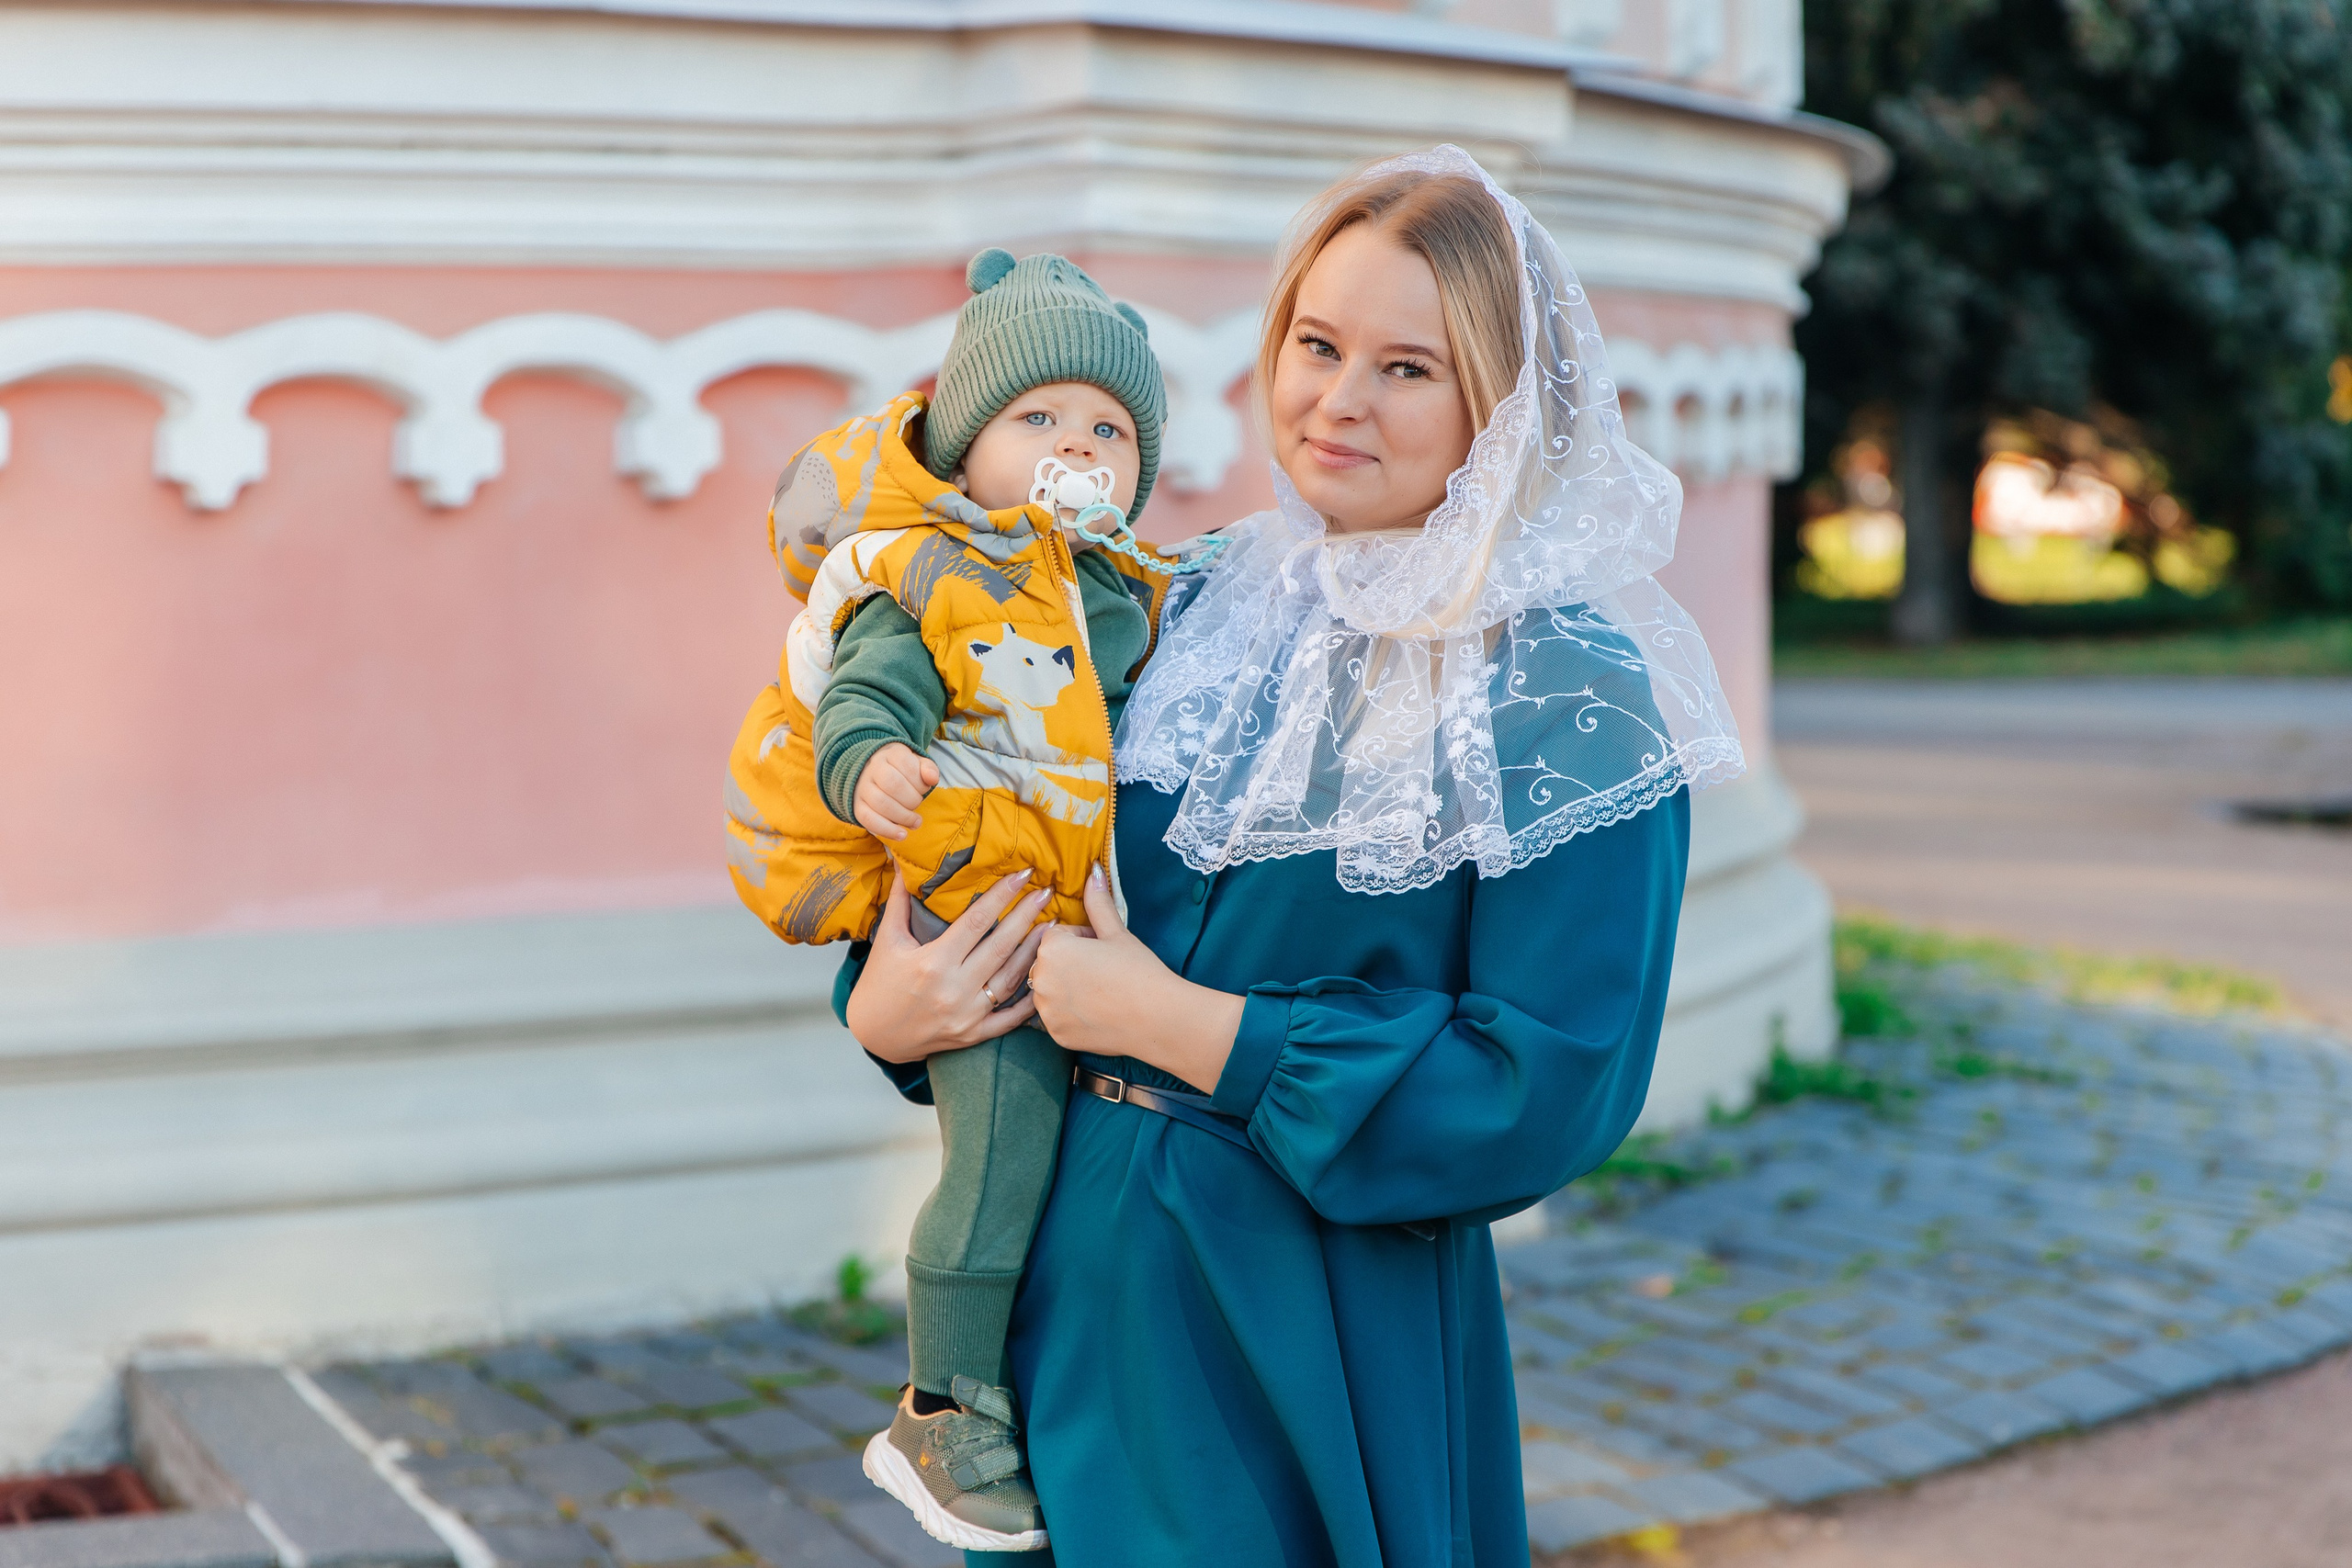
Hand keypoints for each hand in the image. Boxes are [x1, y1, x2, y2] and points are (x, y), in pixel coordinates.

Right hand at [847, 871, 1050, 1062]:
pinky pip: (1010, 1019)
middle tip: (1046, 892)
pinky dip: (1030, 1001)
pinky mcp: (973, 1035)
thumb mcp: (887, 941)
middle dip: (1026, 916)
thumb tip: (902, 863)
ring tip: (1052, 927)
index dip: (1001, 896)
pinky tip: (1045, 976)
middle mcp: (953, 990)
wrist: (873, 1035)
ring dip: (1033, 951)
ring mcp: (966, 1016)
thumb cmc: (879, 985)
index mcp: (933, 962)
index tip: (1021, 875)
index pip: (975, 922)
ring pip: (1010, 979)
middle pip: (1000, 947)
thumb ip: (900, 902)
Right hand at [855, 742, 937, 841]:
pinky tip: (902, 835)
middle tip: (917, 804)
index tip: (924, 788)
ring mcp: (862, 787)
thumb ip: (928, 769)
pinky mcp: (857, 806)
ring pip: (881, 803)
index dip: (920, 782)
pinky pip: (868, 820)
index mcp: (889, 755)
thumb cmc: (899, 771)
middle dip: (912, 800)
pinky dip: (887, 830)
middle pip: (893, 785)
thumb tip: (932, 779)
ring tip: (915, 822)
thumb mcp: (915, 763)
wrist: (870, 772)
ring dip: (903, 817)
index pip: (907, 766)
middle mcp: (873, 769)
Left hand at [1032, 869, 1243, 1094]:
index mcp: (1052, 947)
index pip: (1057, 935)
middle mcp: (1039, 978)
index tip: (1104, 952)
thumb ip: (1098, 902)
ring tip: (1102, 994)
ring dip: (1068, 989)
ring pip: (1051, 990)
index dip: (1083, 941)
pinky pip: (1056, 1017)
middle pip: (1050, 962)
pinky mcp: (1055, 1034)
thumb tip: (1093, 871)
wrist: (1158, 1018)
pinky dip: (1072, 1015)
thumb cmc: (1139, 971)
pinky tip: (1097, 1014)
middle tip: (1104, 974)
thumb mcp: (1117, 932)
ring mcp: (1045, 1010)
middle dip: (1071, 964)